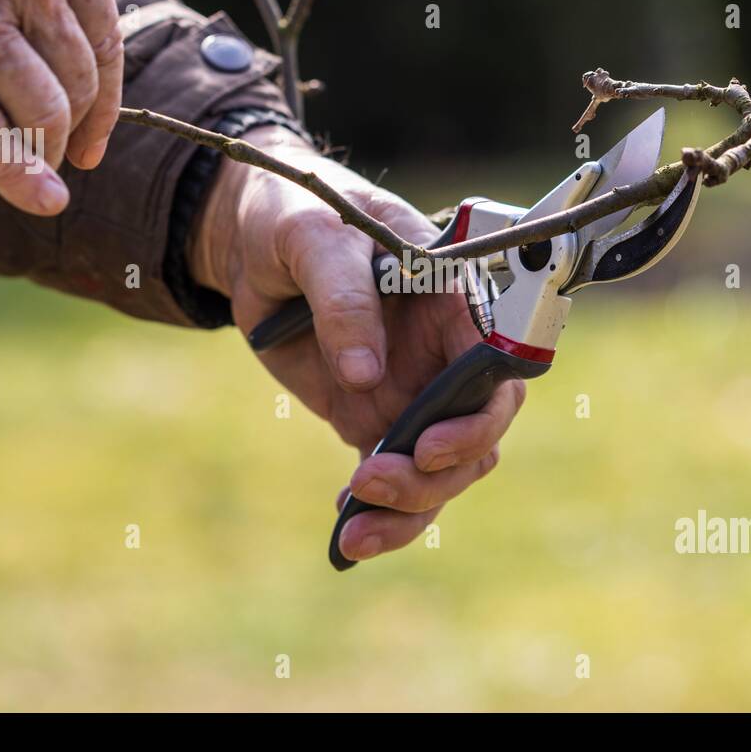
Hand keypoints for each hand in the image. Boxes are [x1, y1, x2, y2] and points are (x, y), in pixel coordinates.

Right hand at [0, 0, 122, 214]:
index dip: (105, 105)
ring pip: (45, 110)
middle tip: (49, 154)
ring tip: (29, 165)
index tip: (93, 141)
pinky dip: (18, 175)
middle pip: (79, 83)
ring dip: (43, 152)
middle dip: (68, 132)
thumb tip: (84, 68)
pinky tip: (39, 199)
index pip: (106, 42)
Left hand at [192, 127, 525, 562]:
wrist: (253, 244)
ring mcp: (413, 393)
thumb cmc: (300, 218)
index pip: (497, 370)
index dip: (479, 418)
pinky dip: (378, 514)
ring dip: (409, 509)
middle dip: (436, 475)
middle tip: (370, 482)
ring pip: (442, 472)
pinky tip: (346, 531)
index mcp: (454, 303)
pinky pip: (392, 478)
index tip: (430, 444)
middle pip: (477, 436)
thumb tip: (365, 375)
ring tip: (354, 533)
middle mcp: (445, 356)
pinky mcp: (373, 418)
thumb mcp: (316, 239)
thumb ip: (344, 297)